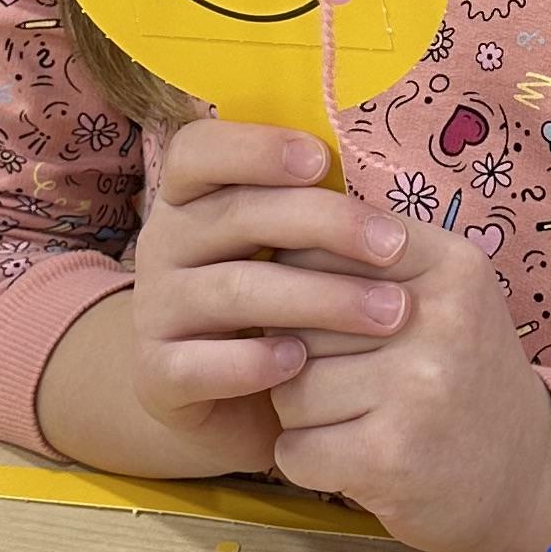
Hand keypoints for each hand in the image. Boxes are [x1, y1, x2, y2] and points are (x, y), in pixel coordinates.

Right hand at [124, 121, 410, 455]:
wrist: (225, 404)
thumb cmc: (277, 306)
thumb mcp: (288, 250)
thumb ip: (316, 211)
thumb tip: (392, 183)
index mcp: (188, 198)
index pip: (199, 150)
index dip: (257, 147)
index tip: (322, 160)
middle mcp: (164, 245)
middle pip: (235, 215)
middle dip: (325, 224)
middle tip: (395, 246)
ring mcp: (155, 311)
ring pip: (231, 291)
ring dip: (318, 298)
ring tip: (386, 312)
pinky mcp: (156, 375)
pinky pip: (200, 365)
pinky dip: (253, 363)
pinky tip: (303, 361)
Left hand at [266, 215, 550, 551]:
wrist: (525, 479)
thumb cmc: (462, 378)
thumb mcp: (443, 298)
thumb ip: (369, 261)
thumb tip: (265, 232)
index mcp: (451, 263)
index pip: (321, 246)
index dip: (301, 290)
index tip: (327, 321)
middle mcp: (442, 318)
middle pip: (299, 320)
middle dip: (302, 358)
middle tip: (351, 383)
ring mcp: (419, 388)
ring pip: (290, 387)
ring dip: (303, 416)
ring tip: (355, 421)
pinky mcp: (392, 455)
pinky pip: (295, 448)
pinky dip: (308, 461)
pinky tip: (351, 460)